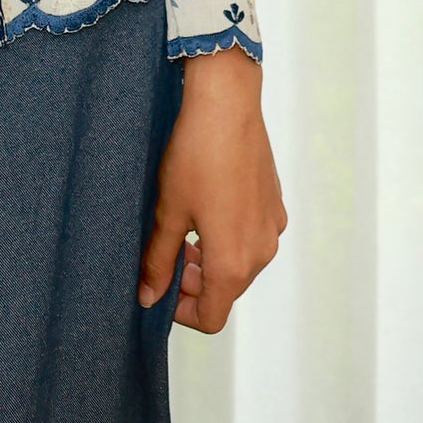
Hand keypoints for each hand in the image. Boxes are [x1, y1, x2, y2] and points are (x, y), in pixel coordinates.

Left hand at [137, 45, 286, 330]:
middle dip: (195, 281)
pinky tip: (208, 202)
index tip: (162, 285)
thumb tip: (148, 298)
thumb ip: (158, 261)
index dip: (182, 311)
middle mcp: (261, 252)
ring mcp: (272, 227)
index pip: (211, 318)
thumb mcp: (169, 212)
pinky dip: (230, 235)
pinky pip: (252, 236)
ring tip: (185, 225)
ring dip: (212, 258)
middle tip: (167, 250)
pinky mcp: (275, 204)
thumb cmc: (195, 155)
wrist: (227, 103)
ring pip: (240, 263)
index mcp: (233, 264)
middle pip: (226, 291)